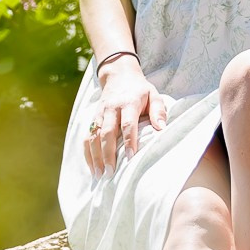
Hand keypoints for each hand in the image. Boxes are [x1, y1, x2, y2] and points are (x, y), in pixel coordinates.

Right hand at [83, 59, 170, 174]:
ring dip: (95, 156)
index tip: (130, 157)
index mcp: (128, 103)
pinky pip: (87, 136)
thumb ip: (159, 111)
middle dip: (107, 153)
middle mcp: (111, 109)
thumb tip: (162, 129)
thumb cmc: (140, 89)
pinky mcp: (93, 118)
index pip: (127, 123)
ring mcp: (100, 114)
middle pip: (107, 132)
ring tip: (99, 175)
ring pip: (93, 136)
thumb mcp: (154, 95)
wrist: (119, 74)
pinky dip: (87, 153)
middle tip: (110, 172)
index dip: (129, 140)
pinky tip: (92, 167)